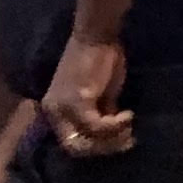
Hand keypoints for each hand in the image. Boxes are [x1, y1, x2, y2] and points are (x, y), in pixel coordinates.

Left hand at [41, 34, 132, 157]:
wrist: (97, 34)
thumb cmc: (100, 58)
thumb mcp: (100, 95)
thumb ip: (101, 115)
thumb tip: (112, 135)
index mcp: (53, 111)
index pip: (71, 143)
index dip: (97, 147)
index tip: (120, 141)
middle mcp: (52, 113)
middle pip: (75, 148)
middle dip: (104, 148)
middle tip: (128, 140)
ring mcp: (62, 109)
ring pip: (86, 141)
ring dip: (113, 138)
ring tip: (129, 126)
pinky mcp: (76, 103)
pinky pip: (97, 126)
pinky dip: (115, 125)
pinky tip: (128, 115)